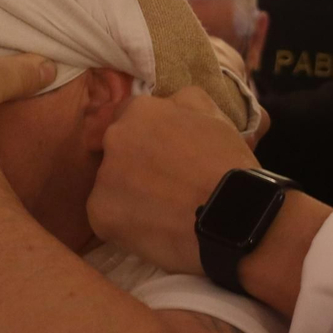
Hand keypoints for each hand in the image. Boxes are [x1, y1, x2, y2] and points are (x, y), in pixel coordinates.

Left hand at [87, 88, 258, 274]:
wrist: (232, 217)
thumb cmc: (227, 164)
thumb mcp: (214, 113)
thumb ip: (183, 101)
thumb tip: (169, 102)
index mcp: (139, 111)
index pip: (130, 117)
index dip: (149, 138)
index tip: (164, 156)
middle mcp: (114, 138)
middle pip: (117, 151)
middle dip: (136, 164)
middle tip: (166, 185)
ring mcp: (104, 177)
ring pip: (110, 186)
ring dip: (129, 195)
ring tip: (163, 212)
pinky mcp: (100, 214)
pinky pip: (107, 218)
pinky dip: (124, 225)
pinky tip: (153, 230)